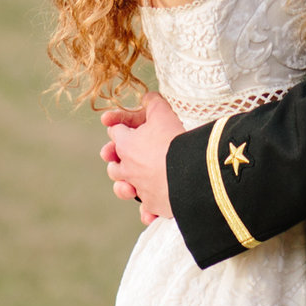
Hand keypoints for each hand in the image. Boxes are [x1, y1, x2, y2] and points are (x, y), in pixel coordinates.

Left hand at [101, 92, 182, 225]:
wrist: (191, 173)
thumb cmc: (175, 140)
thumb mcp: (164, 113)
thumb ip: (153, 103)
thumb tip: (148, 96)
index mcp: (126, 145)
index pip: (115, 132)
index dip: (120, 126)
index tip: (127, 125)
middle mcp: (128, 169)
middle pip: (114, 165)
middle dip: (118, 161)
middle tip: (130, 156)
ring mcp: (139, 189)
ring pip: (124, 189)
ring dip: (127, 186)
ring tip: (135, 183)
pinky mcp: (153, 205)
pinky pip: (146, 209)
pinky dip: (147, 209)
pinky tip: (152, 208)